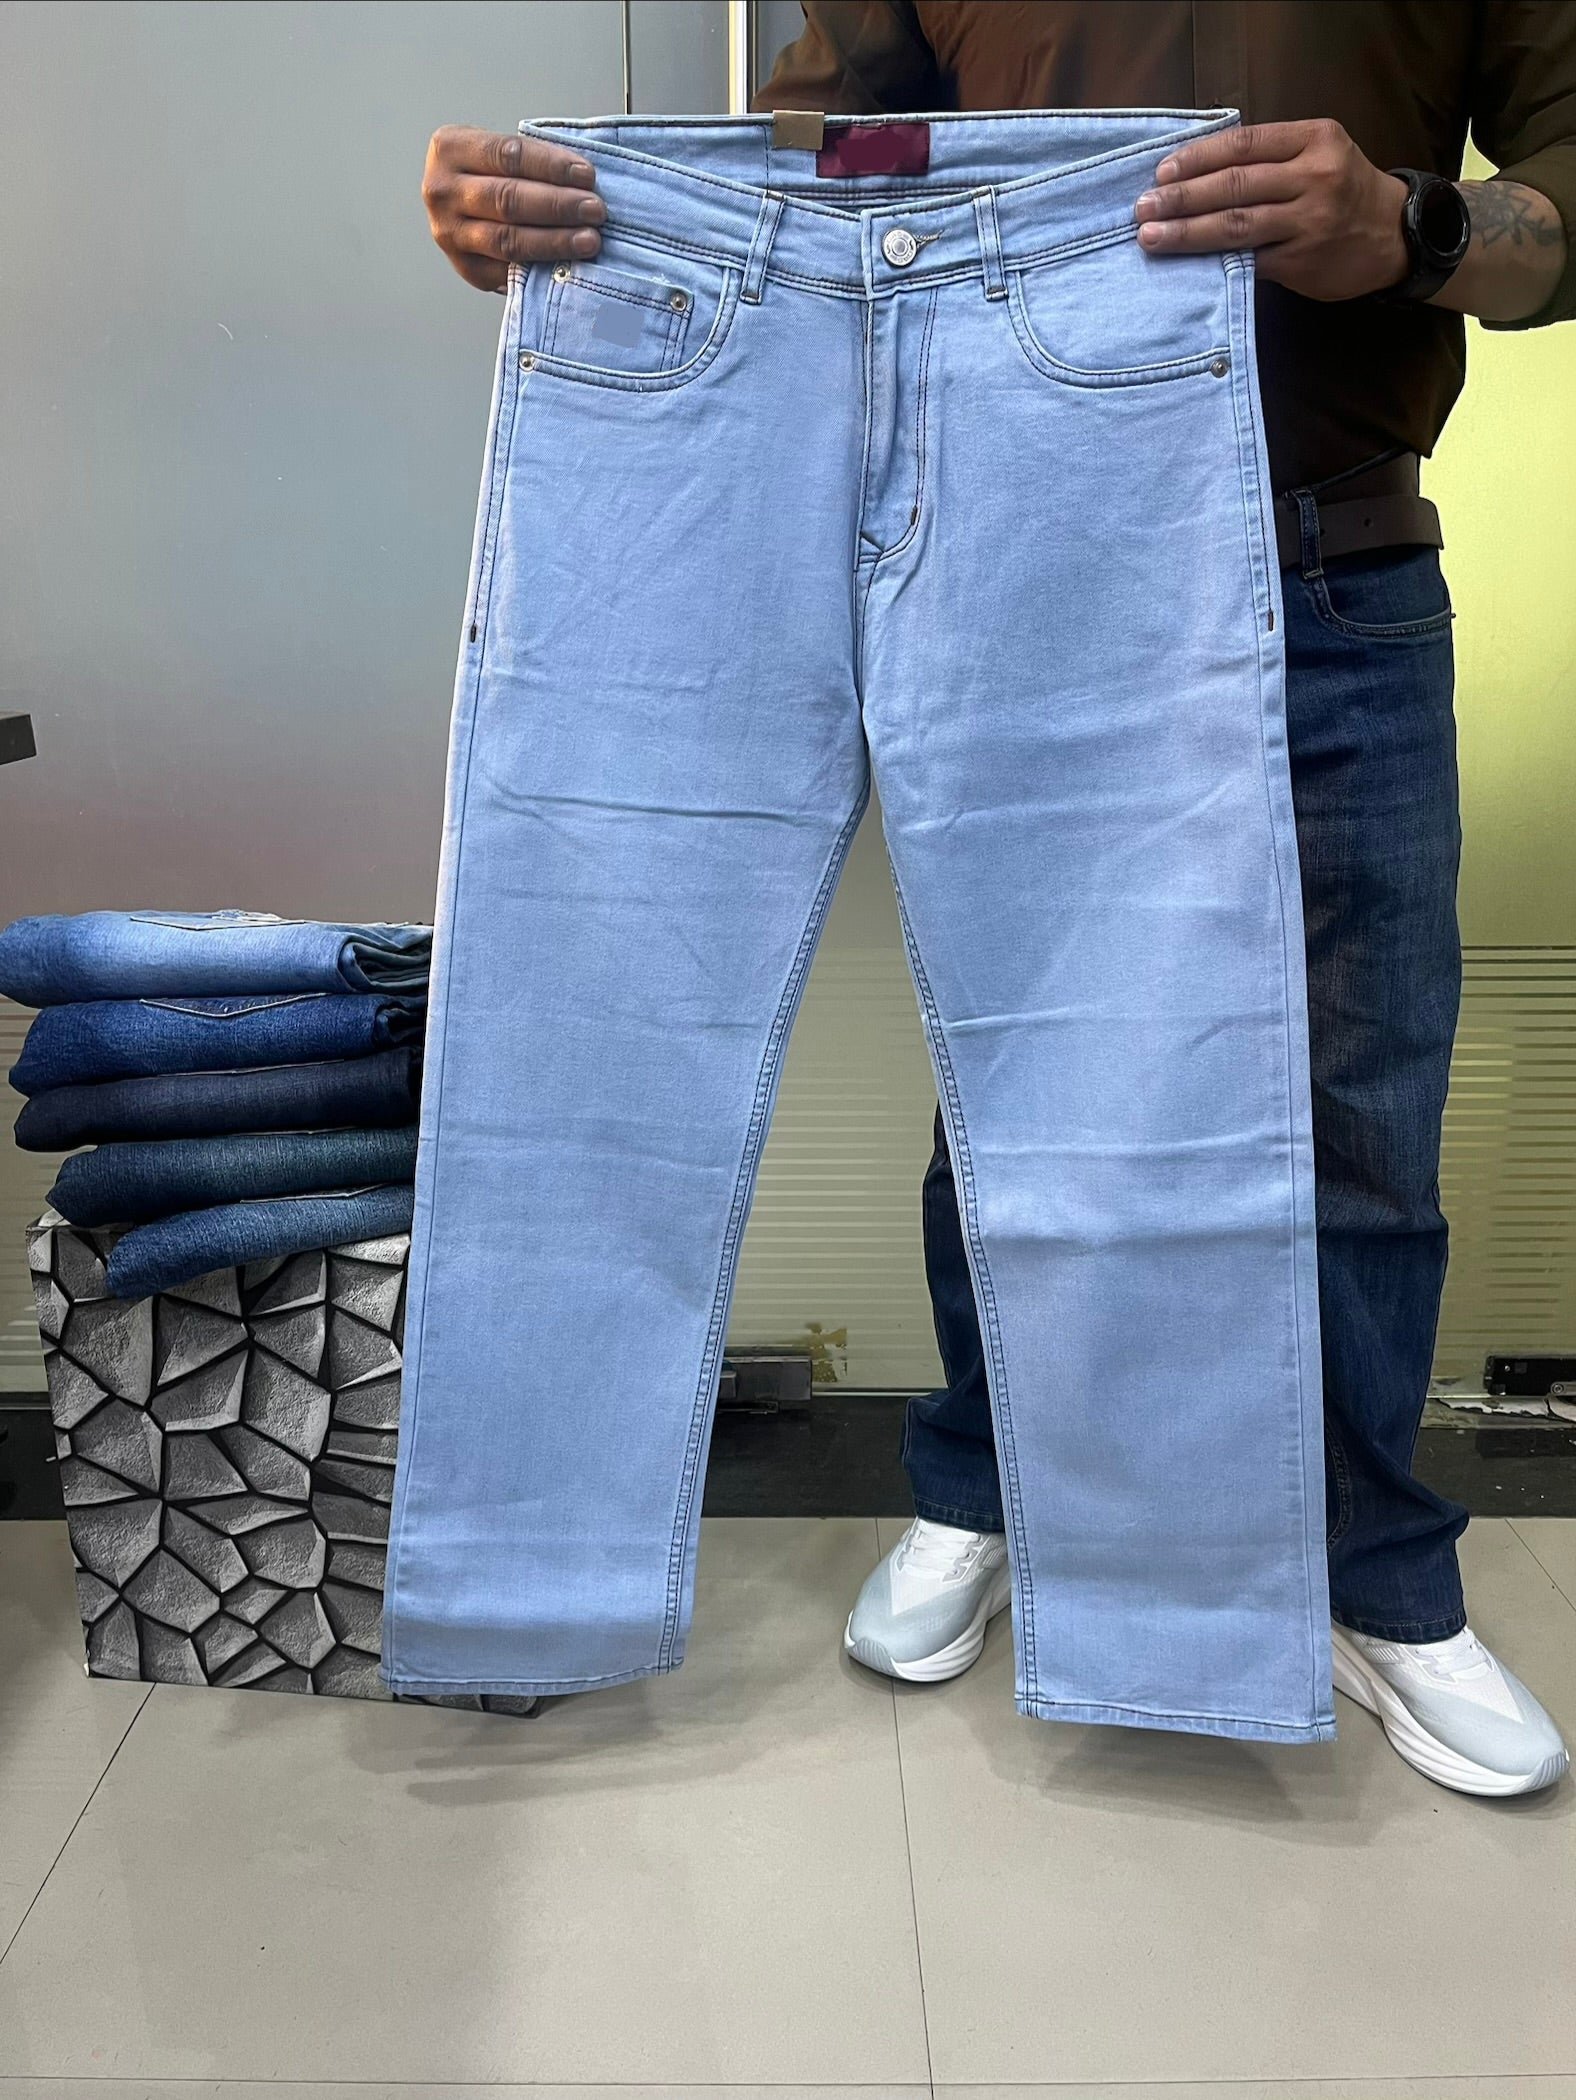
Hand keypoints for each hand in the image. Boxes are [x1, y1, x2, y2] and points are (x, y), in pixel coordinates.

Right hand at [423, 126, 606, 291]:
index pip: (508, 155)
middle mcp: (442, 192)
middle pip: (507, 200)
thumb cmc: (490, 171)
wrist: (459, 203)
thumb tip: (585, 181)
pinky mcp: (466, 268)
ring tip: (588, 239)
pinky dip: (541, 269)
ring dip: (555, 241)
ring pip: (508, 240)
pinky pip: (508, 271)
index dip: (551, 166)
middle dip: (558, 205)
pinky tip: (567, 265)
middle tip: (594, 210)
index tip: (586, 175)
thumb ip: (531, 160)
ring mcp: (449, 233)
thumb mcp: (498, 150)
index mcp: (449, 149)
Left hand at [1132, 119, 1408, 301]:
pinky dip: (1214, 262)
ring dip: (1187, 233)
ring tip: (1152, 236)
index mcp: (1315, 139)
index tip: (1162, 171)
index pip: (1245, 144)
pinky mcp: (1303, 261)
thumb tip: (1197, 173)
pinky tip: (1186, 264)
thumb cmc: (1343, 190)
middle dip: (1183, 198)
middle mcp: (1315, 177)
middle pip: (1235, 185)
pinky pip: (1249, 261)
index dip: (1199, 158)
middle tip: (1143, 208)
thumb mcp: (1319, 153)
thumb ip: (1271, 158)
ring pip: (1237, 226)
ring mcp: (1310, 221)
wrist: (1394, 235)